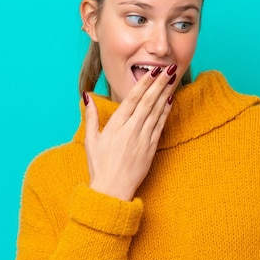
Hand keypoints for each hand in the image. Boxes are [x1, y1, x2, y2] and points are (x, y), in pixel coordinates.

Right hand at [84, 65, 177, 200]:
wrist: (112, 191)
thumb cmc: (100, 166)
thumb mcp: (91, 140)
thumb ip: (91, 117)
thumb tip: (88, 97)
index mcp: (116, 126)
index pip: (132, 99)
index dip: (143, 83)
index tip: (152, 71)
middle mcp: (131, 130)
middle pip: (148, 102)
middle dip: (159, 83)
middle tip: (168, 69)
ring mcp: (143, 139)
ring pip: (156, 111)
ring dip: (165, 93)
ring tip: (172, 79)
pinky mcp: (151, 148)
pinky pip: (160, 126)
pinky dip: (166, 112)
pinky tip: (170, 100)